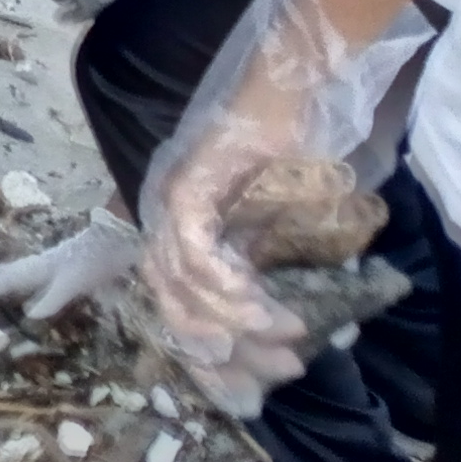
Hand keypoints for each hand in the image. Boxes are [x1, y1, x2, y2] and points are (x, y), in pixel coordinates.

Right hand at [0, 215, 141, 335]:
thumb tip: (32, 317)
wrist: (106, 247)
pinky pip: (10, 299)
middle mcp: (18, 276)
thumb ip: (52, 299)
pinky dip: (1, 312)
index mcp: (20, 274)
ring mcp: (26, 280)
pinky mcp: (37, 286)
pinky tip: (6, 325)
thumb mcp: (72, 282)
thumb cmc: (88, 261)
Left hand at [137, 0, 429, 400]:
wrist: (296, 79)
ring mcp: (170, 198)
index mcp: (182, 226)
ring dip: (234, 321)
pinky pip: (193, 250)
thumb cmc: (293, 141)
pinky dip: (224, 285)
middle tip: (282, 371)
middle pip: (173, 302)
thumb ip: (272, 260)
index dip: (214, 349)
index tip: (258, 383)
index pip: (180, 302)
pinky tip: (262, 306)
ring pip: (180, 284)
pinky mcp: (186, 182)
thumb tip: (293, 318)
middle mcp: (165, 215)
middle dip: (228, 348)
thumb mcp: (282, 216)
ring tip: (288, 339)